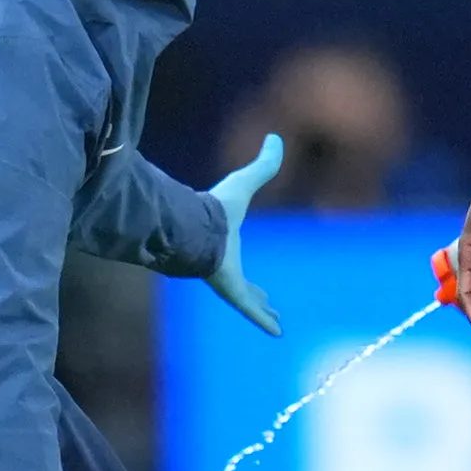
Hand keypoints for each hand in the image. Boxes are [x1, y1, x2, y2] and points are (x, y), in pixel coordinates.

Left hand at [205, 133, 282, 335]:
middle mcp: (225, 266)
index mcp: (225, 244)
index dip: (248, 258)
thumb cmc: (216, 207)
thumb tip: (275, 137)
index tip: (255, 267)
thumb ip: (261, 164)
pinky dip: (263, 320)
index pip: (238, 257)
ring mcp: (227, 281)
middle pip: (245, 285)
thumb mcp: (244, 182)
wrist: (193, 227)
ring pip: (248, 301)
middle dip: (257, 295)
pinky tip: (278, 332)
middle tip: (270, 305)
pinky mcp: (230, 291)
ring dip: (261, 311)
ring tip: (276, 322)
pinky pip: (250, 310)